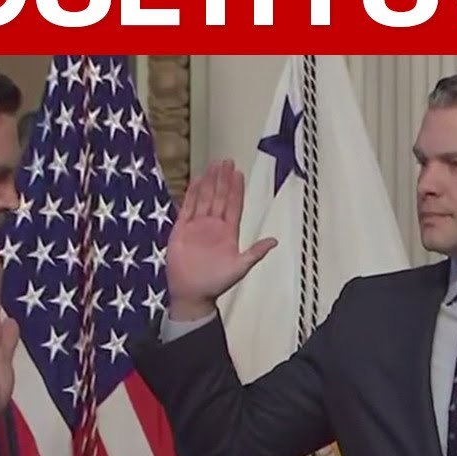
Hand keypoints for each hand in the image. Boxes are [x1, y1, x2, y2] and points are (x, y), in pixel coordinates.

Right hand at [166, 160, 275, 318]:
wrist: (192, 294)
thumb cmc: (216, 283)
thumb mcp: (240, 267)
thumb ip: (255, 252)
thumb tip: (274, 241)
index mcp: (228, 232)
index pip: (234, 205)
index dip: (236, 189)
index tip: (238, 173)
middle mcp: (214, 225)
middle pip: (219, 197)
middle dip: (223, 179)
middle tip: (226, 161)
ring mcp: (197, 226)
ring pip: (204, 198)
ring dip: (209, 182)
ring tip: (213, 165)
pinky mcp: (182, 229)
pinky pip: (187, 207)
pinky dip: (191, 194)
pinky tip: (196, 180)